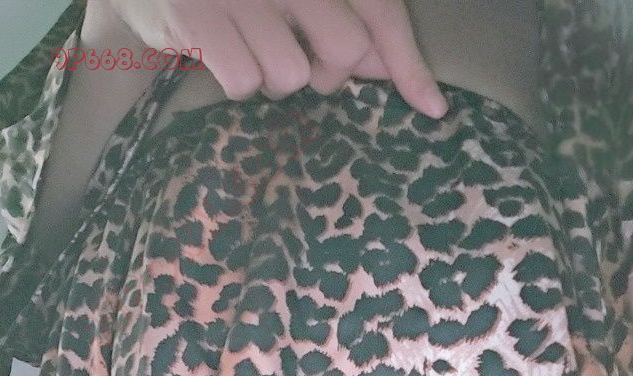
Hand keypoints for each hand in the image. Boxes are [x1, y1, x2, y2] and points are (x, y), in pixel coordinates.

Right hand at [106, 0, 448, 117]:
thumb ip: (338, 21)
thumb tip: (383, 68)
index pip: (379, 9)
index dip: (408, 62)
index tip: (433, 109)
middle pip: (343, 52)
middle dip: (328, 76)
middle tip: (301, 66)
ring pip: (292, 76)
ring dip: (274, 79)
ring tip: (249, 48)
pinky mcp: (199, 18)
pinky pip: (244, 83)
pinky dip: (236, 83)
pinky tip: (219, 55)